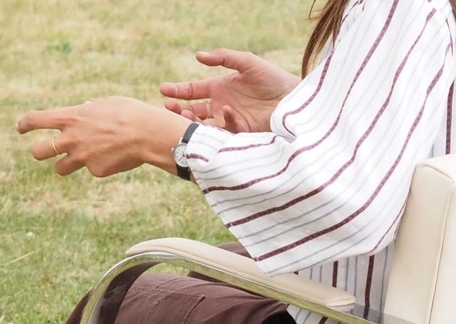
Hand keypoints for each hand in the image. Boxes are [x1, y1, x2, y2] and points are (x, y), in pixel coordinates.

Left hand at [17, 97, 189, 176]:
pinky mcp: (97, 171)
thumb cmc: (129, 113)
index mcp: (70, 117)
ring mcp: (83, 158)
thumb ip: (89, 109)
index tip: (20, 129)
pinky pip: (92, 170)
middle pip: (39, 151)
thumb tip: (86, 108)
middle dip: (39, 152)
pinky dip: (100, 165)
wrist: (146, 134)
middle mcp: (71, 139)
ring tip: (81, 158)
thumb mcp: (105, 104)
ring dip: (66, 165)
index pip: (35, 120)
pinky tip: (115, 157)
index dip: (24, 125)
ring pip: (61, 169)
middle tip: (44, 151)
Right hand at [159, 50, 298, 133]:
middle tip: (169, 108)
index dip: (177, 91)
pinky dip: (224, 121)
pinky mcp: (242, 134)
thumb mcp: (247, 63)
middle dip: (179, 110)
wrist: (292, 100)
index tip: (162, 91)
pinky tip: (225, 110)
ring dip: (195, 122)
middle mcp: (221, 107)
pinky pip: (227, 132)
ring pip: (206, 126)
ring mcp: (231, 122)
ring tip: (186, 116)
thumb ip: (223, 58)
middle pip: (194, 111)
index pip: (192, 92)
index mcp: (219, 89)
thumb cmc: (272, 79)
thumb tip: (198, 56)